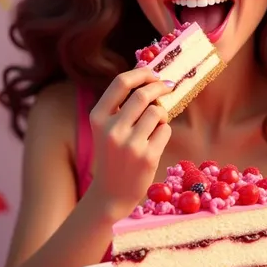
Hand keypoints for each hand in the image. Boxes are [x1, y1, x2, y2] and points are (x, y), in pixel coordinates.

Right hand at [88, 67, 173, 214]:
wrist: (111, 193)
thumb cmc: (113, 154)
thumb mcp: (106, 128)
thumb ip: (121, 105)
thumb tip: (152, 77)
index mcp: (98, 117)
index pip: (121, 82)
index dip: (142, 73)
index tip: (154, 73)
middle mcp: (111, 129)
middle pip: (143, 94)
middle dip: (160, 87)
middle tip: (169, 86)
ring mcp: (130, 144)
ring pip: (157, 112)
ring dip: (162, 113)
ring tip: (157, 123)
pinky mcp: (147, 157)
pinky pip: (165, 130)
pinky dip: (164, 130)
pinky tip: (155, 140)